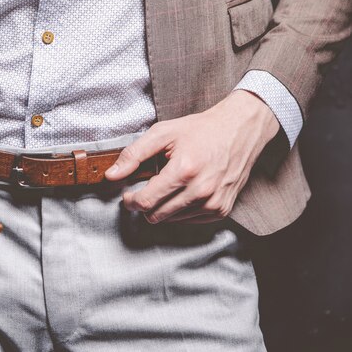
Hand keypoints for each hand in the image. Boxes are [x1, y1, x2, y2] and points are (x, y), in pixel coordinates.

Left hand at [105, 90, 279, 223]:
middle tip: (146, 188)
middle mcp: (201, 191)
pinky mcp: (221, 210)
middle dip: (145, 204)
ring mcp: (213, 203)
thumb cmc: (201, 130)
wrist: (240, 130)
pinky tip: (183, 191)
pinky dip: (180, 210)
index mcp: (184, 170)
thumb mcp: (163, 133)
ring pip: (171, 220)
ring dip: (163, 207)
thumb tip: (112, 175)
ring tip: (169, 185)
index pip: (146, 202)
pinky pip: (189, 221)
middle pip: (156, 215)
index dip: (131, 201)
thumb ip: (133, 154)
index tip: (128, 195)